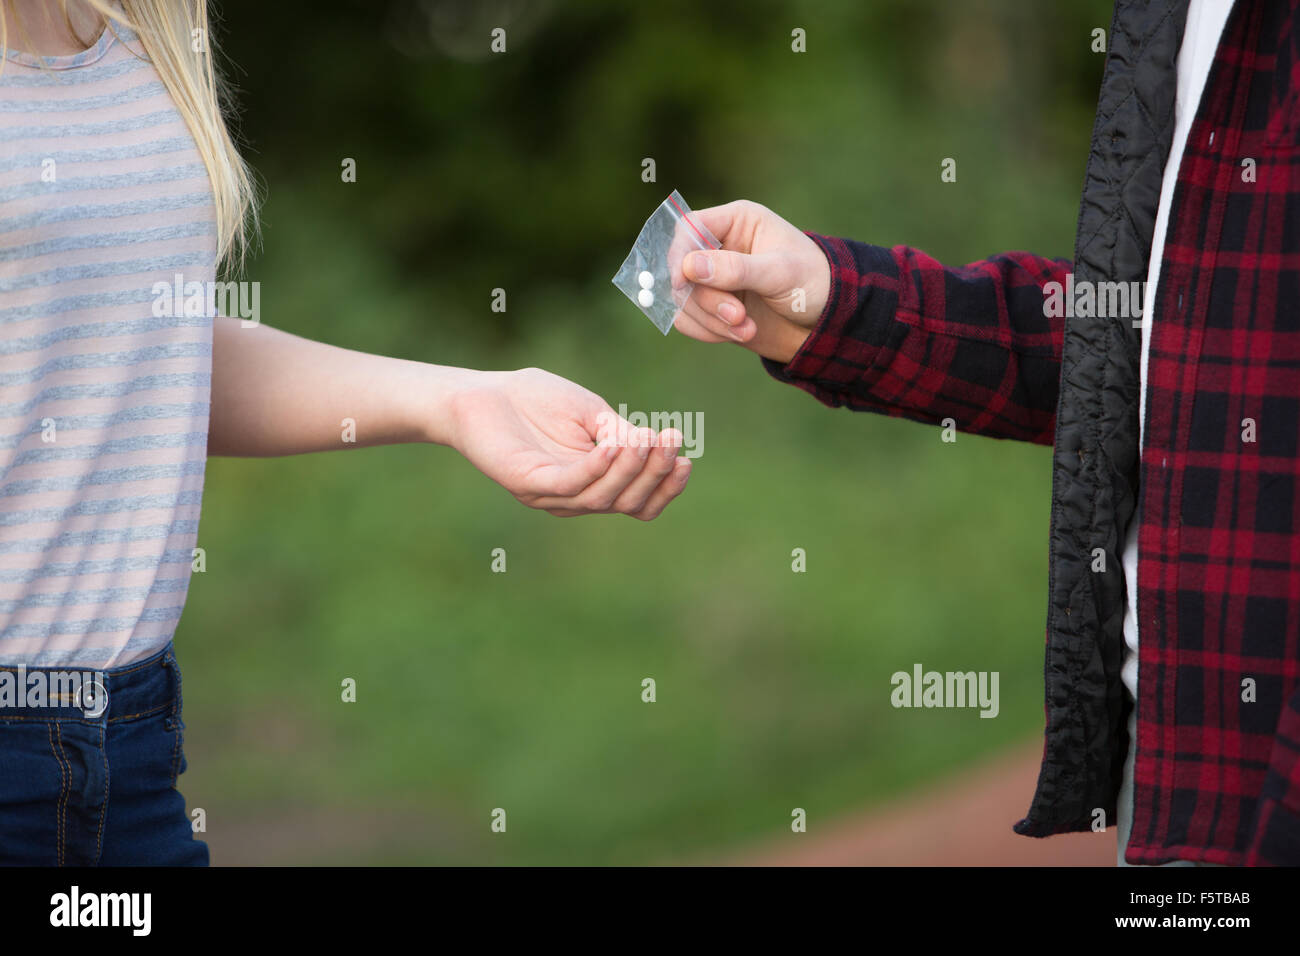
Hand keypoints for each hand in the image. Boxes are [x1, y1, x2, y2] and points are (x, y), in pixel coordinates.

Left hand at [448, 367, 691, 518]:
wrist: (482, 391)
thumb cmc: (536, 400)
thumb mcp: (592, 414)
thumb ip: (620, 433)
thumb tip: (652, 448)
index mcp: (594, 484)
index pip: (639, 503)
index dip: (667, 487)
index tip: (687, 459)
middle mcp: (574, 498)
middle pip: (628, 503)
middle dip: (655, 473)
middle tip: (671, 439)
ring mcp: (550, 496)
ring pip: (603, 498)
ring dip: (632, 469)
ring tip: (649, 439)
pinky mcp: (527, 484)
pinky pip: (570, 484)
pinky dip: (597, 467)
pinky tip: (614, 444)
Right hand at [673, 200, 830, 363]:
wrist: (827, 323)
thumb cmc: (813, 283)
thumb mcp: (780, 273)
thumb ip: (736, 269)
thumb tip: (690, 266)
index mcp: (736, 222)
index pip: (688, 228)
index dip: (679, 255)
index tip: (683, 283)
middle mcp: (720, 247)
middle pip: (683, 269)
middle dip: (706, 300)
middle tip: (738, 316)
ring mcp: (714, 279)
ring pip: (683, 299)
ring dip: (710, 320)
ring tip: (746, 329)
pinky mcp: (712, 307)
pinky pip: (688, 320)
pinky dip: (709, 331)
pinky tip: (740, 334)